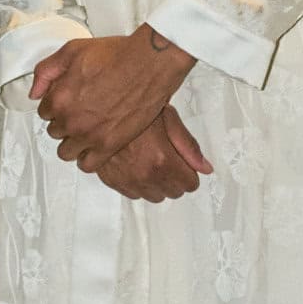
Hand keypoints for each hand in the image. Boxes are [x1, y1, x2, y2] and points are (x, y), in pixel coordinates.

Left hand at [32, 29, 195, 171]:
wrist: (149, 64)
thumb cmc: (116, 55)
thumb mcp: (72, 50)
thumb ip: (46, 71)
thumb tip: (35, 92)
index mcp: (59, 99)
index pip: (44, 112)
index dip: (56, 104)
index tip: (67, 100)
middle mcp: (71, 121)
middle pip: (55, 131)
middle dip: (64, 122)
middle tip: (80, 112)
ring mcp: (90, 136)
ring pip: (66, 152)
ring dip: (72, 142)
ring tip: (85, 131)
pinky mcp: (109, 145)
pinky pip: (87, 165)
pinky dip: (87, 158)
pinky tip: (94, 145)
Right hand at [95, 107, 213, 202]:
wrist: (98, 108)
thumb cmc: (133, 107)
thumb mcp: (169, 119)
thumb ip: (189, 146)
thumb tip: (204, 168)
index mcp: (162, 160)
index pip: (190, 184)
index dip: (189, 171)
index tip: (183, 161)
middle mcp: (144, 175)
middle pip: (173, 192)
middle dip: (175, 177)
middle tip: (167, 156)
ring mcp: (127, 181)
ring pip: (154, 196)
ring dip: (156, 182)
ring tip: (150, 159)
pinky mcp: (112, 181)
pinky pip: (134, 194)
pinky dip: (137, 183)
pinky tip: (135, 164)